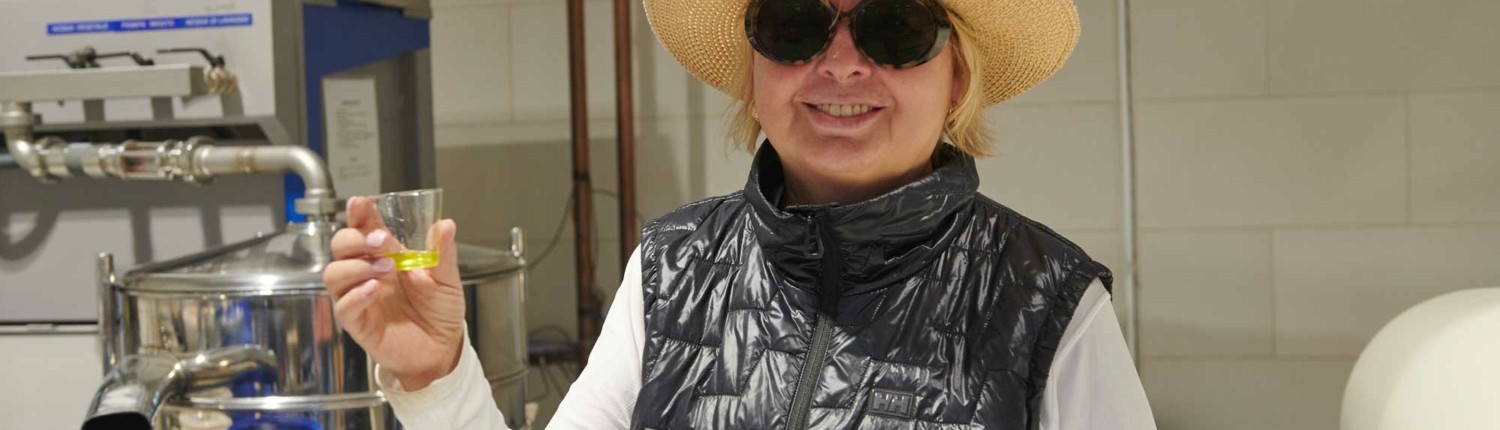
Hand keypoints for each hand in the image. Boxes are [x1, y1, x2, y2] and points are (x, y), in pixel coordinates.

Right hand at [323, 197, 464, 389]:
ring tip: (385, 269)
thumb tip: (446, 224)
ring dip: (356, 266)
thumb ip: (442, 253)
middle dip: (356, 239)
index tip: (360, 203)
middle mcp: (368, 273)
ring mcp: (360, 297)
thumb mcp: (447, 279)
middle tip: (380, 242)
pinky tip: (375, 289)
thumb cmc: (439, 312)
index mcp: (387, 256)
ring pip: (334, 274)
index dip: (359, 214)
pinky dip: (356, 295)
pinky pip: (344, 307)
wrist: (442, 348)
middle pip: (341, 246)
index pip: (364, 228)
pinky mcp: (358, 323)